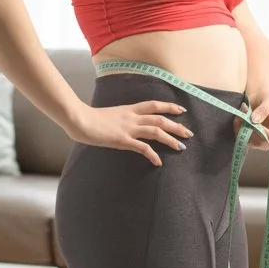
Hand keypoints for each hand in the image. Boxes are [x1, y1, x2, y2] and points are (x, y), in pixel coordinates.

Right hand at [66, 101, 192, 166]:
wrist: (79, 119)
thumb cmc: (89, 118)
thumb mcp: (109, 116)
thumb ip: (119, 119)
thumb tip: (123, 125)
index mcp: (129, 109)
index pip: (154, 105)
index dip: (169, 106)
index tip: (181, 110)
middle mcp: (132, 117)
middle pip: (160, 118)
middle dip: (176, 126)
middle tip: (189, 133)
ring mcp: (128, 128)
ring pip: (156, 131)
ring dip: (170, 139)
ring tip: (181, 147)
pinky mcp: (123, 140)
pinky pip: (143, 148)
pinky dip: (153, 155)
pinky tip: (158, 162)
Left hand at [236, 87, 268, 150]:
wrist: (259, 93)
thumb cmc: (268, 96)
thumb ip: (263, 110)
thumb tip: (254, 120)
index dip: (261, 132)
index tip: (252, 121)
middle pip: (262, 144)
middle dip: (251, 132)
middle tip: (244, 118)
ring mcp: (261, 140)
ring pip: (250, 143)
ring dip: (242, 131)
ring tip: (240, 116)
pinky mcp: (250, 138)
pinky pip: (242, 140)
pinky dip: (238, 131)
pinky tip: (238, 120)